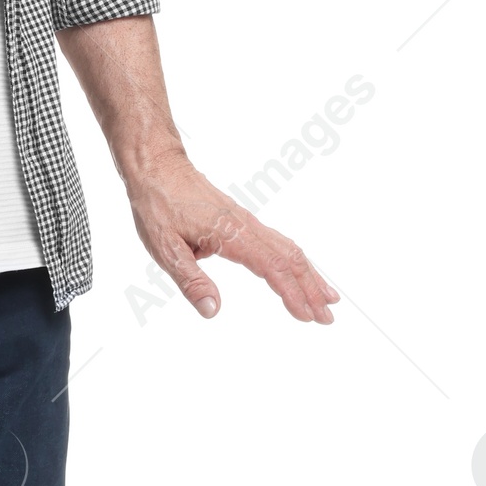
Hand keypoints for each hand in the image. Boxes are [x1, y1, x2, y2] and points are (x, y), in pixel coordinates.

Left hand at [126, 148, 339, 324]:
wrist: (157, 167)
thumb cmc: (158, 206)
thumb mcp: (165, 248)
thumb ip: (190, 281)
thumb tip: (213, 311)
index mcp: (230, 235)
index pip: (272, 268)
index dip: (292, 294)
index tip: (307, 316)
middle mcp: (246, 227)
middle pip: (291, 258)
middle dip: (312, 289)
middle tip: (327, 318)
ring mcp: (247, 222)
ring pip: (289, 248)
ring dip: (310, 275)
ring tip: (327, 299)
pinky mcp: (243, 221)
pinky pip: (278, 241)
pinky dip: (296, 260)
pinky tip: (300, 271)